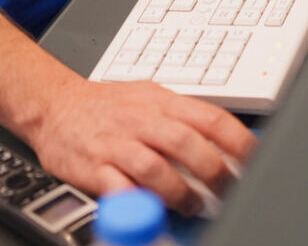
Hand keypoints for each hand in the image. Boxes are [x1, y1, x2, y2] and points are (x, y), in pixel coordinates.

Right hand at [24, 78, 255, 214]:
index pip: (211, 118)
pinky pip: (118, 186)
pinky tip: (148, 210)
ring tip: (191, 205)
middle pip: (187, 143)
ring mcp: (116, 142)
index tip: (254, 162)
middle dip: (213, 171)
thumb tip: (228, 142)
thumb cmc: (107, 106)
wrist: (53, 104)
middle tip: (226, 190)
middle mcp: (141, 120)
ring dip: (179, 192)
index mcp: (162, 102)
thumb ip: (184, 119)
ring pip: (155, 166)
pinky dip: (136, 201)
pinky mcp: (93, 165)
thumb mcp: (150, 98)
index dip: (238, 141)